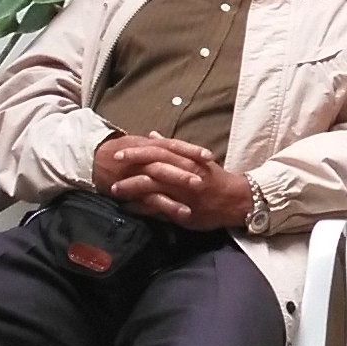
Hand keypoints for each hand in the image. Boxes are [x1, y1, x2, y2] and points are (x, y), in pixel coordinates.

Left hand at [103, 135, 252, 229]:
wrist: (235, 200)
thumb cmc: (214, 179)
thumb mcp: (195, 159)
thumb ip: (172, 148)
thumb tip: (153, 135)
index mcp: (185, 160)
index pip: (157, 151)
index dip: (137, 151)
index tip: (118, 152)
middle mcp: (183, 173)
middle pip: (152, 166)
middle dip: (130, 167)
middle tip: (111, 167)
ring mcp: (182, 193)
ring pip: (152, 187)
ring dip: (131, 188)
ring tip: (115, 190)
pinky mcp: (183, 210)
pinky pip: (158, 208)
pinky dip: (142, 208)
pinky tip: (129, 207)